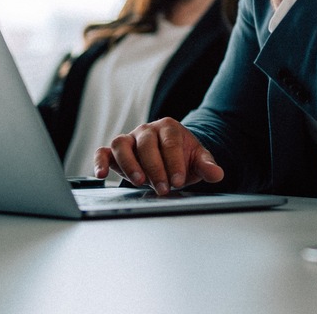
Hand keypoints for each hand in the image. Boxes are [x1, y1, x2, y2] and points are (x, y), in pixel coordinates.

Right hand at [93, 117, 224, 194]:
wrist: (170, 158)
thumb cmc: (183, 158)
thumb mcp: (198, 160)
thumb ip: (207, 166)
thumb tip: (217, 174)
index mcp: (169, 128)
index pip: (170, 143)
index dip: (174, 162)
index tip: (178, 180)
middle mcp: (146, 130)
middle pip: (146, 144)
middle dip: (155, 167)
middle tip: (164, 188)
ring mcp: (129, 139)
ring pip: (121, 144)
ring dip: (129, 164)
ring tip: (139, 181)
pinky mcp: (115, 152)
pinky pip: (103, 152)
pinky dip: (100, 162)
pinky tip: (101, 175)